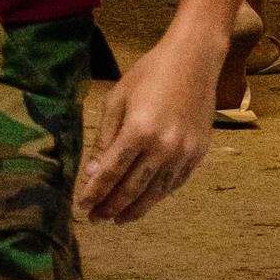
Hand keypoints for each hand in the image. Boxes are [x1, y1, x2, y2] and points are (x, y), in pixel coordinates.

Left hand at [76, 29, 222, 223]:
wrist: (194, 60)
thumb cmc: (149, 73)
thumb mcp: (118, 100)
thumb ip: (105, 139)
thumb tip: (92, 173)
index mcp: (139, 131)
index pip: (111, 173)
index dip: (94, 193)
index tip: (82, 206)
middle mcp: (163, 148)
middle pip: (132, 189)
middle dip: (110, 207)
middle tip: (96, 219)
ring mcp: (184, 153)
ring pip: (155, 193)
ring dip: (134, 209)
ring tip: (117, 219)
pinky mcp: (198, 154)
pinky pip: (173, 184)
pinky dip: (156, 196)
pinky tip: (144, 201)